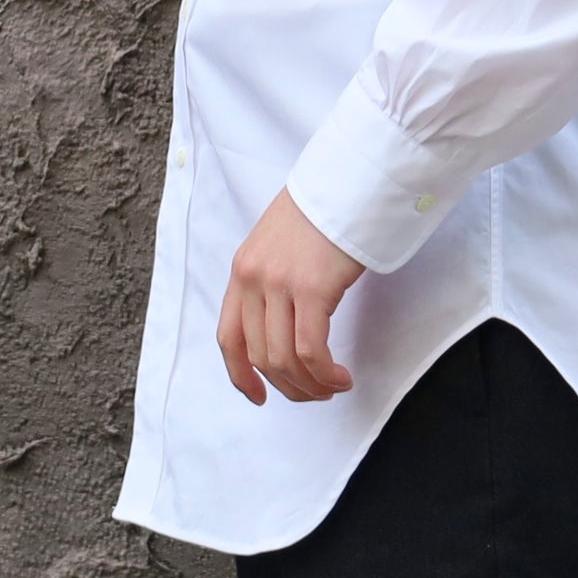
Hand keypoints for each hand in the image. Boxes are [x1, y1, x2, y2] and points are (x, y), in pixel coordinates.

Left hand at [216, 187, 365, 404]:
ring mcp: (280, 284)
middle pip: (259, 355)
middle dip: (288, 385)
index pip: (229, 337)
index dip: (241, 376)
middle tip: (316, 392)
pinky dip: (324, 372)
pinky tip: (341, 376)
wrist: (349, 181)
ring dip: (310, 384)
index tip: (259, 396)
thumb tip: (283, 324)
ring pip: (283, 359)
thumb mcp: (280, 242)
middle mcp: (253, 279)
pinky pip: (310, 350)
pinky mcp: (312, 289)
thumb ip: (272, 278)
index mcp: (242, 270)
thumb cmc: (325, 209)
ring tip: (333, 386)